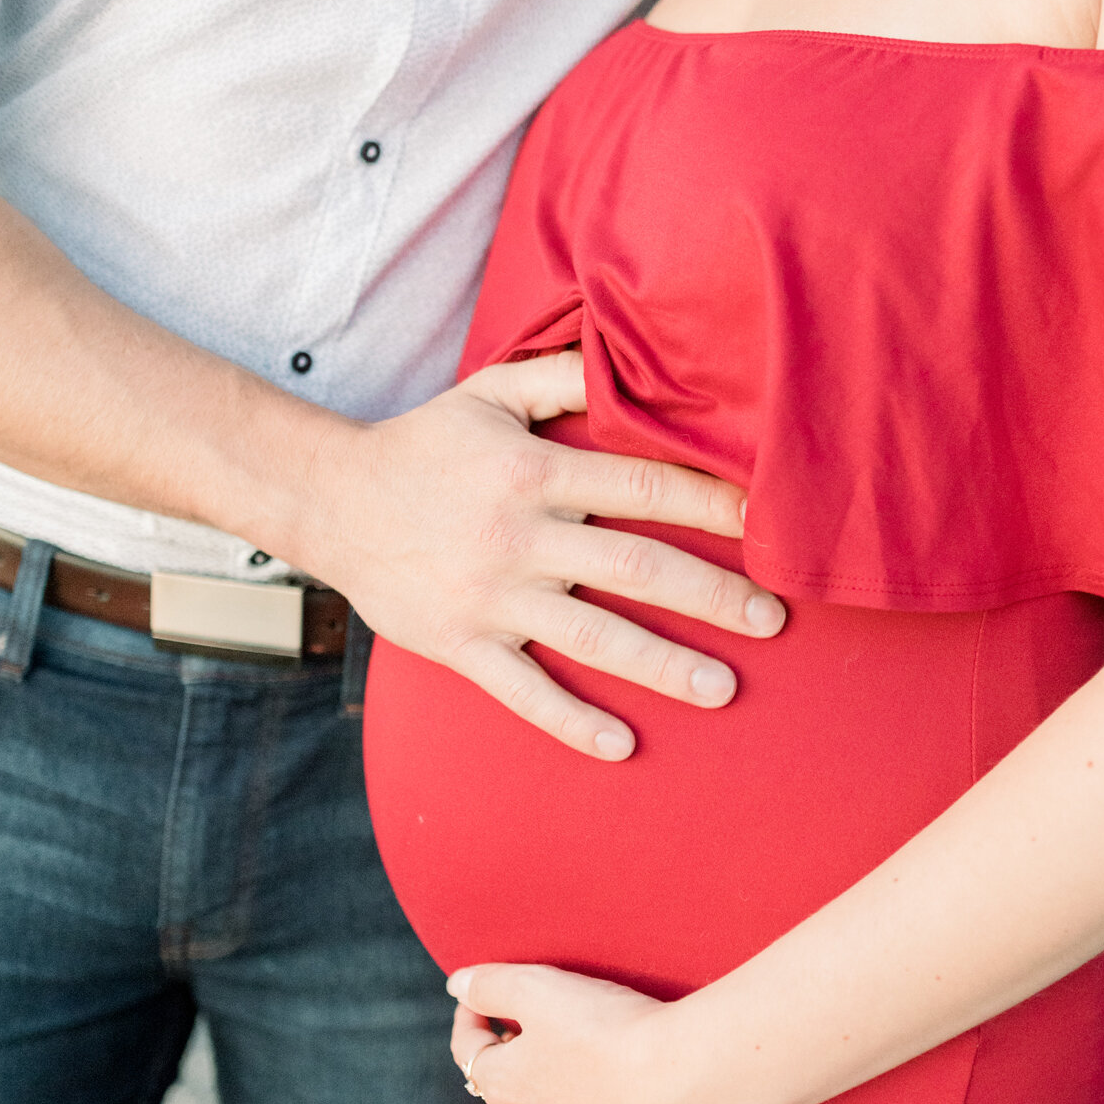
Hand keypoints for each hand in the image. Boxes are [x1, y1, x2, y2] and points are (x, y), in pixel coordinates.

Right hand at [299, 349, 784, 758]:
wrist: (329, 500)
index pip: (645, 485)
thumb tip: (631, 359)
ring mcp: (491, 596)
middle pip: (636, 568)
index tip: (768, 521)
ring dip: (663, 665)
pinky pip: (523, 691)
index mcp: (535, 472)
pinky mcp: (461, 644)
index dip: (713, 501)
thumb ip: (561, 376)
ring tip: (724, 688)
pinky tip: (621, 745)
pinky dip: (571, 722)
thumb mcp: (488, 392)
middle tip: (774, 618)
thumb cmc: (423, 445)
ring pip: (592, 637)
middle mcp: (520, 537)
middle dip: (713, 595)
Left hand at [448, 964, 724, 1103]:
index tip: (482, 998)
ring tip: (577, 1078)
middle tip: (535, 1032)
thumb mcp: (538, 987)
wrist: (687, 1081)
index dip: (473, 1017)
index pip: (469, 1049)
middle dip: (513, 1063)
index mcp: (503, 1086)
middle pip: (508, 1094)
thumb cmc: (611, 1029)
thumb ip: (489, 985)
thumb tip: (458, 986)